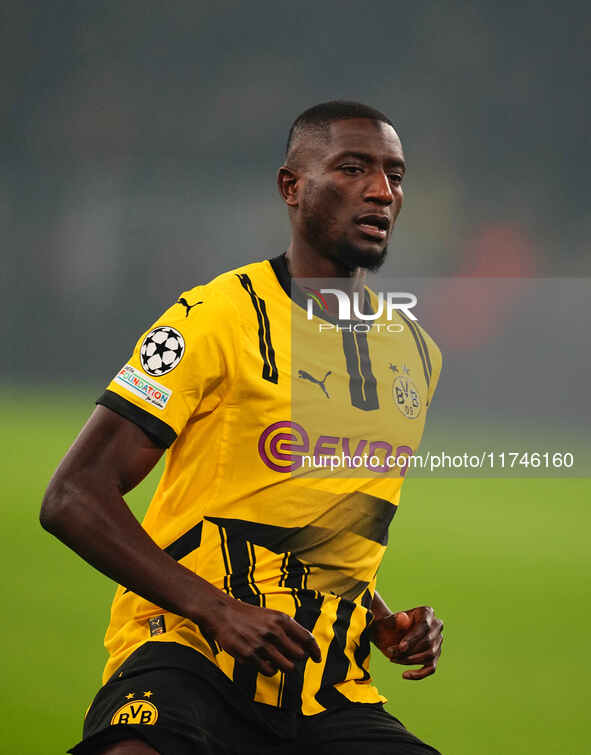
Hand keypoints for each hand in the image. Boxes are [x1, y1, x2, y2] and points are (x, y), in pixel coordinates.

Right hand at [202, 596, 321, 676]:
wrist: (224, 614)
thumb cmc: (250, 616)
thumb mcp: (272, 615)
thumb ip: (288, 628)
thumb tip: (305, 646)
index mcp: (282, 619)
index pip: (307, 638)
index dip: (315, 650)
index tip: (317, 659)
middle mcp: (274, 631)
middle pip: (299, 655)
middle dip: (297, 659)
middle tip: (291, 659)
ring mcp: (262, 644)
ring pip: (287, 666)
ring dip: (285, 667)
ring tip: (277, 662)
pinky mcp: (250, 655)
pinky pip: (269, 671)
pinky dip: (270, 670)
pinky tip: (265, 663)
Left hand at [371, 605, 442, 679]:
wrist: (388, 633)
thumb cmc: (389, 625)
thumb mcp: (388, 621)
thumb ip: (394, 620)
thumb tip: (401, 618)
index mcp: (427, 612)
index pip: (424, 626)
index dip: (413, 638)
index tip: (401, 647)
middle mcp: (436, 626)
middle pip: (428, 642)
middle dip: (409, 650)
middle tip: (391, 653)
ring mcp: (437, 642)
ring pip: (429, 655)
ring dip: (409, 660)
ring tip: (393, 658)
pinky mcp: (434, 656)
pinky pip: (431, 668)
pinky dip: (419, 674)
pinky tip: (405, 675)